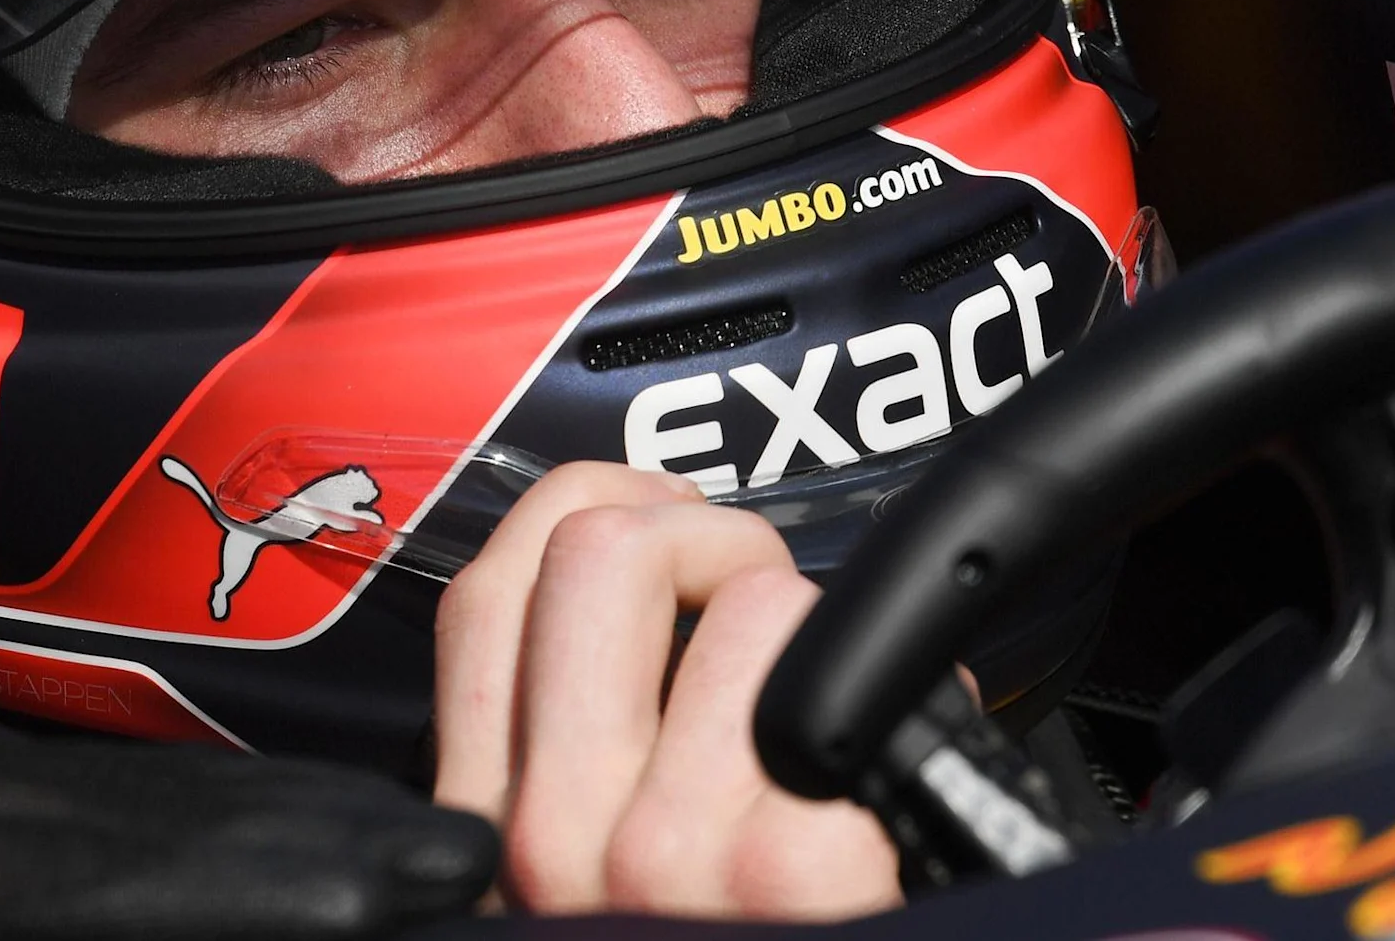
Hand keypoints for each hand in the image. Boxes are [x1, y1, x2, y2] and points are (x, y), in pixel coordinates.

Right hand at [432, 461, 902, 918]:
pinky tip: (887, 776)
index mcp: (488, 828)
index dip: (587, 513)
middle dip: (706, 540)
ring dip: (813, 638)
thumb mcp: (570, 881)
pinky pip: (849, 675)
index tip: (655, 528)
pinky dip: (906, 698)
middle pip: (600, 547)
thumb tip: (635, 589)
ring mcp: (674, 852)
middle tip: (753, 607)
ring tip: (825, 727)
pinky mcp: (800, 864)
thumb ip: (560, 754)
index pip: (488, 590)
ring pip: (752, 600)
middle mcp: (557, 837)